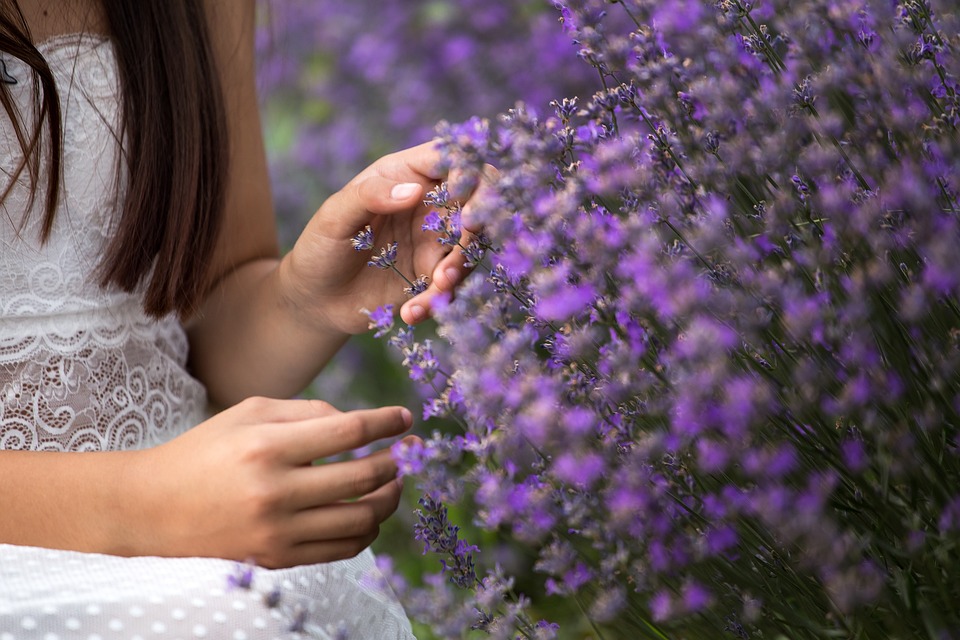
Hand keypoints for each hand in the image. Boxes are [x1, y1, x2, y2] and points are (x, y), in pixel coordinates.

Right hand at [122, 397, 414, 567]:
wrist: (153, 508)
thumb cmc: (206, 451)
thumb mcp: (249, 413)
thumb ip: (307, 411)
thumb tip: (358, 424)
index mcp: (268, 446)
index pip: (349, 431)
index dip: (386, 422)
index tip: (405, 419)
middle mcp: (275, 491)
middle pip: (364, 476)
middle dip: (395, 462)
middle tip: (405, 453)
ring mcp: (277, 531)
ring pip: (361, 518)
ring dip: (389, 499)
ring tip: (392, 484)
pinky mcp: (277, 559)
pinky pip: (342, 549)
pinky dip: (366, 530)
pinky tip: (368, 512)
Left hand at [280, 140, 490, 333]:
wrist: (315, 299)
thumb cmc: (319, 247)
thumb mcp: (334, 216)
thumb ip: (370, 196)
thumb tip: (415, 190)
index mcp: (406, 174)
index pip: (452, 159)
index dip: (470, 173)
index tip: (464, 199)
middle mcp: (428, 204)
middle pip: (476, 200)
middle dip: (480, 220)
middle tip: (466, 240)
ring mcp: (434, 241)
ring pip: (470, 246)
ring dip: (460, 267)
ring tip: (436, 287)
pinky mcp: (434, 275)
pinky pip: (452, 285)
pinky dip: (438, 300)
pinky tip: (411, 313)